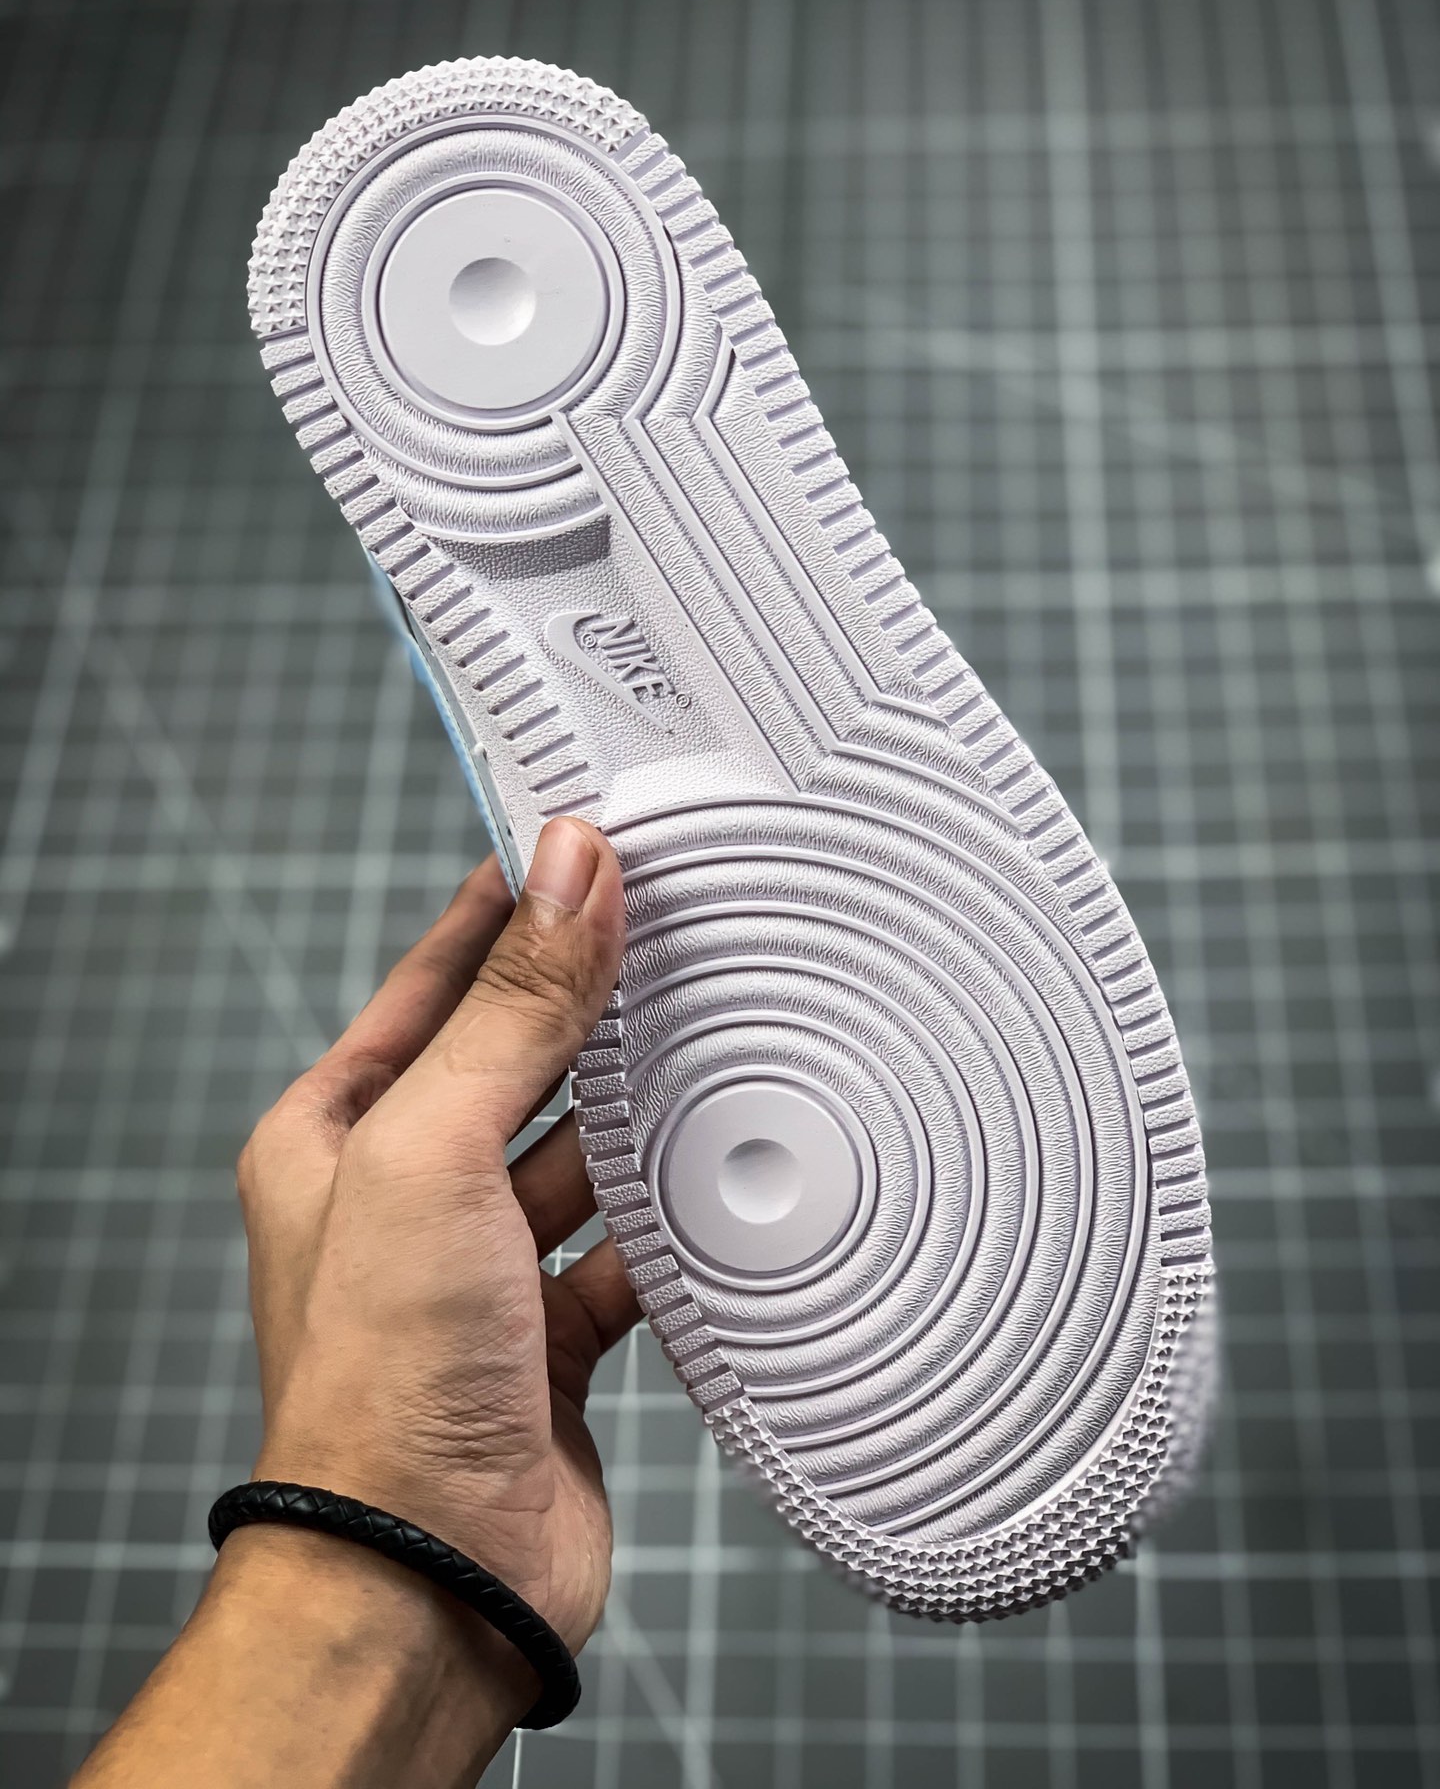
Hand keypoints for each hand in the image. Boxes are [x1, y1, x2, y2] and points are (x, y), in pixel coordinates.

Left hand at [238, 816, 635, 1654]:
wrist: (431, 1578)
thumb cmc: (383, 1377)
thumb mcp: (434, 1149)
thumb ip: (512, 1009)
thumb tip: (567, 870)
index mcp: (336, 1137)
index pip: (432, 983)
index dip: (504, 909)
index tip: (579, 843)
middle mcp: (403, 1197)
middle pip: (515, 1061)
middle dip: (586, 1004)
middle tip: (670, 926)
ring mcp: (479, 1270)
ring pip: (577, 1153)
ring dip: (635, 1112)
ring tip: (711, 1036)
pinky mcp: (549, 1337)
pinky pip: (624, 1248)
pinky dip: (669, 1218)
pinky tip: (720, 1181)